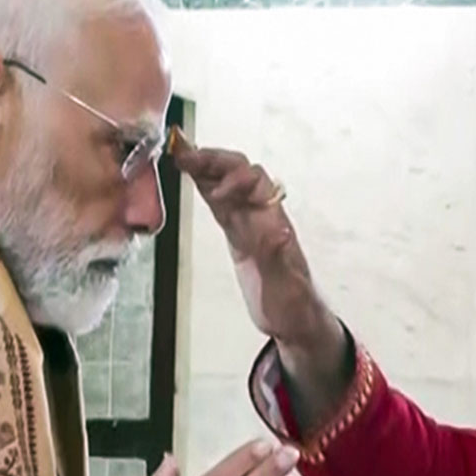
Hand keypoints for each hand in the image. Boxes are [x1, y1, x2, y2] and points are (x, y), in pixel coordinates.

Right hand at [172, 135, 343, 361]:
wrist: (296, 321)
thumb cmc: (295, 305)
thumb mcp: (286, 287)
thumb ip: (277, 259)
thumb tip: (277, 229)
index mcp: (273, 222)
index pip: (255, 182)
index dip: (234, 177)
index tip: (215, 190)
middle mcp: (261, 215)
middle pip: (238, 173)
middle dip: (213, 160)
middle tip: (184, 155)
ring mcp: (248, 223)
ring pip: (225, 184)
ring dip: (205, 167)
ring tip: (179, 155)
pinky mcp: (238, 234)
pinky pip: (220, 202)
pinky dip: (204, 186)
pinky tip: (188, 176)